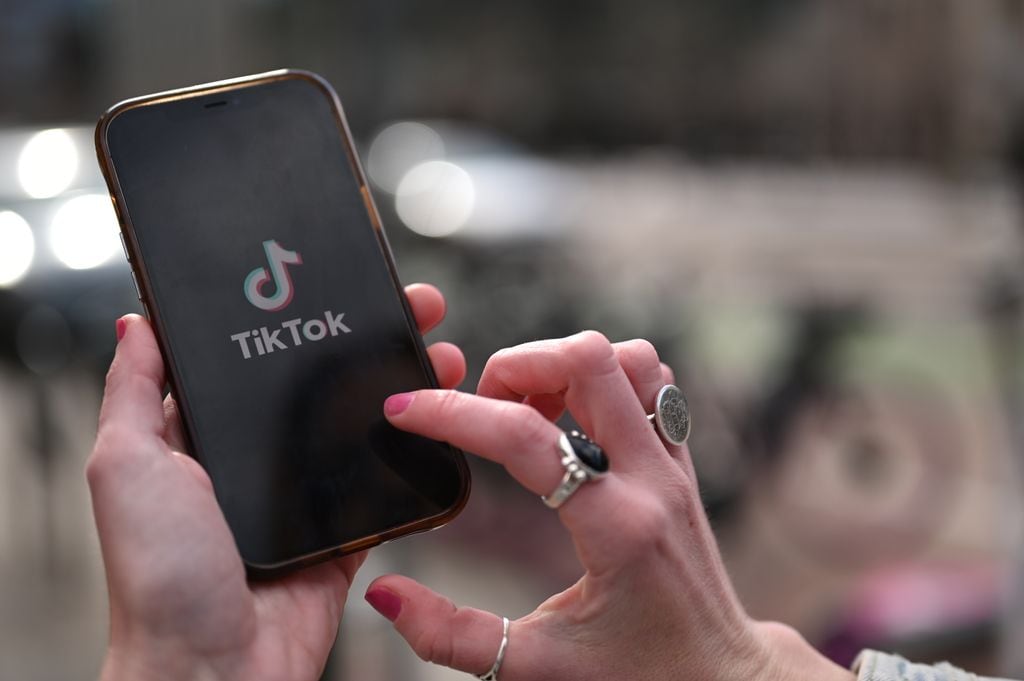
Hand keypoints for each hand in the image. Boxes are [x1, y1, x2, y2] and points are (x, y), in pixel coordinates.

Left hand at [87, 283, 464, 680]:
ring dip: (402, 386)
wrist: (213, 671)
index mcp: (200, 438)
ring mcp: (300, 498)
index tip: (332, 280)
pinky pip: (383, 485)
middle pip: (318, 385)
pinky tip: (441, 419)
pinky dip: (412, 455)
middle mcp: (252, 463)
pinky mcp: (341, 533)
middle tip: (408, 305)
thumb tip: (134, 323)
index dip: (293, 317)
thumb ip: (132, 394)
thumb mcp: (126, 468)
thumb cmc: (160, 577)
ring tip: (439, 350)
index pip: (253, 359)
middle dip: (366, 339)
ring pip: (360, 427)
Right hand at [372, 331, 854, 680]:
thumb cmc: (636, 675)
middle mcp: (653, 479)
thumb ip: (450, 635)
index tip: (405, 412)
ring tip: (527, 412)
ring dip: (563, 366)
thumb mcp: (534, 667)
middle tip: (482, 408)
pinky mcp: (680, 461)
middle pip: (590, 361)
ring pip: (628, 359)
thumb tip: (385, 594)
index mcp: (617, 527)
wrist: (719, 677)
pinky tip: (569, 419)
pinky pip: (650, 382)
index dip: (454, 413)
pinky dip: (602, 378)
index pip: (526, 436)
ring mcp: (674, 464)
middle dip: (517, 365)